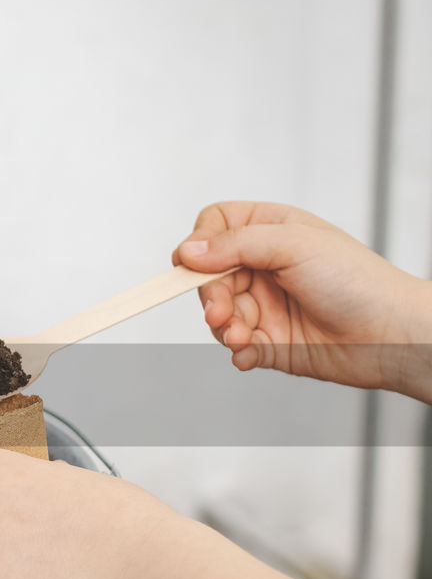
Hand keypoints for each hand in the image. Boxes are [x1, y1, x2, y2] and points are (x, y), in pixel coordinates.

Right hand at [174, 201, 431, 398]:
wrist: (391, 336)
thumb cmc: (359, 282)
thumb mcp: (294, 246)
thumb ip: (236, 244)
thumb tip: (189, 251)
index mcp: (271, 232)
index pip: (215, 226)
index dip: (199, 243)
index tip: (193, 263)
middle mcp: (265, 266)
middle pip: (209, 276)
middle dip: (211, 296)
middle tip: (221, 313)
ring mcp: (265, 304)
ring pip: (218, 314)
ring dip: (224, 328)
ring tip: (242, 337)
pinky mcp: (269, 340)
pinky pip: (235, 345)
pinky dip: (237, 351)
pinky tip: (249, 352)